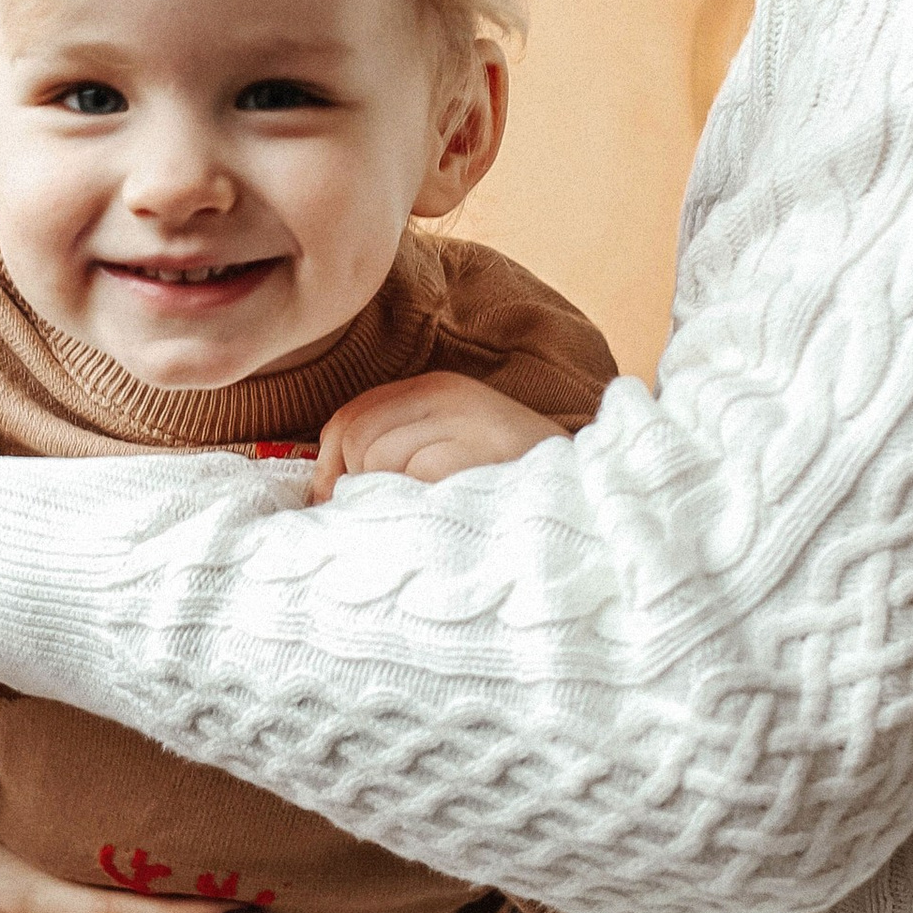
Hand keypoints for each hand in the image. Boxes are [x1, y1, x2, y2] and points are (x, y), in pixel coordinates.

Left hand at [309, 371, 561, 500]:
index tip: (331, 503)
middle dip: (351, 485)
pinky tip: (435, 521)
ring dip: (383, 500)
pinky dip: (409, 508)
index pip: (351, 415)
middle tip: (374, 521)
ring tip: (419, 520)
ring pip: (374, 457)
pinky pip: (407, 478)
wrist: (587, 505)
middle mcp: (448, 396)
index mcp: (439, 391)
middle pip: (354, 435)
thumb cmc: (510, 493)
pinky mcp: (474, 452)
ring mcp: (464, 421)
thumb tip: (325, 491)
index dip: (327, 463)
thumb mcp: (453, 454)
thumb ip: (399, 455)